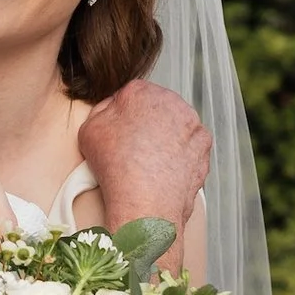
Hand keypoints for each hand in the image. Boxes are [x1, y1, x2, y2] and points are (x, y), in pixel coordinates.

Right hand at [79, 81, 209, 270]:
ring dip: (166, 138)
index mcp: (142, 92)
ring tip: (151, 162)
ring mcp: (193, 124)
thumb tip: (114, 108)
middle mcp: (172, 102)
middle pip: (157, 109)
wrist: (146, 202)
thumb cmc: (116, 167)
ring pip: (176, 126)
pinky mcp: (204, 147)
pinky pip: (190, 146)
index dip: (124, 116)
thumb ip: (102, 110)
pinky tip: (166, 169)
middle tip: (135, 149)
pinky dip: (181, 155)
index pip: (132, 96)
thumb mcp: (89, 130)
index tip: (120, 134)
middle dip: (148, 125)